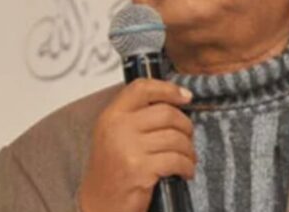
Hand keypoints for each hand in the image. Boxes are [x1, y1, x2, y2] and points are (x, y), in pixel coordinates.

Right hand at [78, 79, 195, 211]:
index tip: (184, 96)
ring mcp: (128, 149)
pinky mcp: (140, 170)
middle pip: (166, 113)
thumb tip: (175, 98)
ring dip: (188, 149)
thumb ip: (136, 115)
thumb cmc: (112, 169)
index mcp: (112, 115)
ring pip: (175, 138)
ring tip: (187, 157)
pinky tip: (185, 171)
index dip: (167, 89)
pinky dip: (187, 166)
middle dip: (185, 125)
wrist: (99, 203)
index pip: (141, 88)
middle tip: (188, 136)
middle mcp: (118, 128)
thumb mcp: (115, 133)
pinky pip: (176, 160)